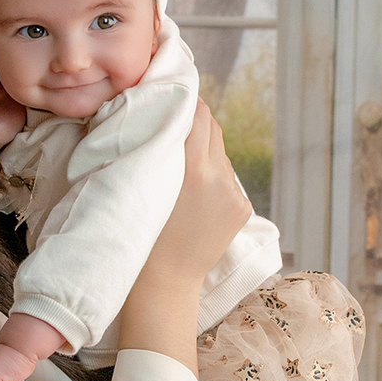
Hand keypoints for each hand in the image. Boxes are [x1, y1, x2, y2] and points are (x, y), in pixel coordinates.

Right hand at [149, 99, 252, 285]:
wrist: (163, 285)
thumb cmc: (139, 235)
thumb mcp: (140, 184)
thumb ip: (154, 146)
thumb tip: (156, 112)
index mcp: (194, 169)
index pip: (198, 114)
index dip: (185, 100)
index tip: (170, 95)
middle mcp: (221, 177)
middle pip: (213, 128)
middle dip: (194, 123)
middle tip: (172, 122)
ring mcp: (235, 194)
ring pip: (220, 153)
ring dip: (203, 152)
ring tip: (180, 167)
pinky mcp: (242, 208)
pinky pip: (227, 178)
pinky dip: (212, 177)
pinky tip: (193, 194)